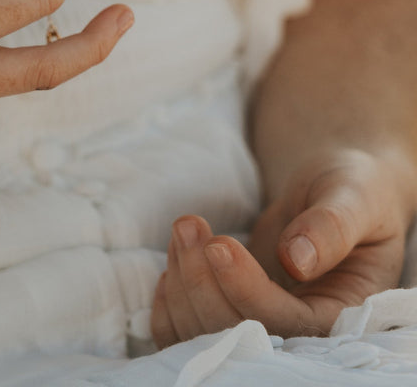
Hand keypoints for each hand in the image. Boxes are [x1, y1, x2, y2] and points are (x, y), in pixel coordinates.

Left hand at [151, 147, 415, 344]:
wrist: (334, 190)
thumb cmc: (352, 189)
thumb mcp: (353, 197)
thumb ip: (331, 226)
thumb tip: (296, 260)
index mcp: (340, 314)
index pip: (284, 323)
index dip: (245, 290)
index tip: (220, 245)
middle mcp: (299, 332)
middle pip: (236, 332)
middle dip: (203, 282)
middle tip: (189, 225)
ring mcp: (261, 323)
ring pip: (205, 333)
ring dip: (182, 284)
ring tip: (184, 227)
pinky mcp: (233, 310)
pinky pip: (188, 330)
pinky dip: (169, 304)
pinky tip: (173, 261)